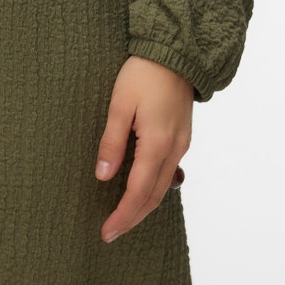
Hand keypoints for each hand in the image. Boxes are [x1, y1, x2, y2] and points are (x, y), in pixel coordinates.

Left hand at [94, 55, 191, 240]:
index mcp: (157, 144)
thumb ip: (111, 142)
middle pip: (153, 196)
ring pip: (163, 186)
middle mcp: (174, 149)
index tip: (106, 232)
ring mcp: (182, 144)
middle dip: (132, 218)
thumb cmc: (143, 73)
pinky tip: (141, 189)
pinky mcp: (182, 136)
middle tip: (111, 233)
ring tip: (123, 217)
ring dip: (143, 206)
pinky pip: (168, 171)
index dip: (122, 215)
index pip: (138, 192)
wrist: (176, 52)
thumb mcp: (120, 104)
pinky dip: (153, 188)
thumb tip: (102, 176)